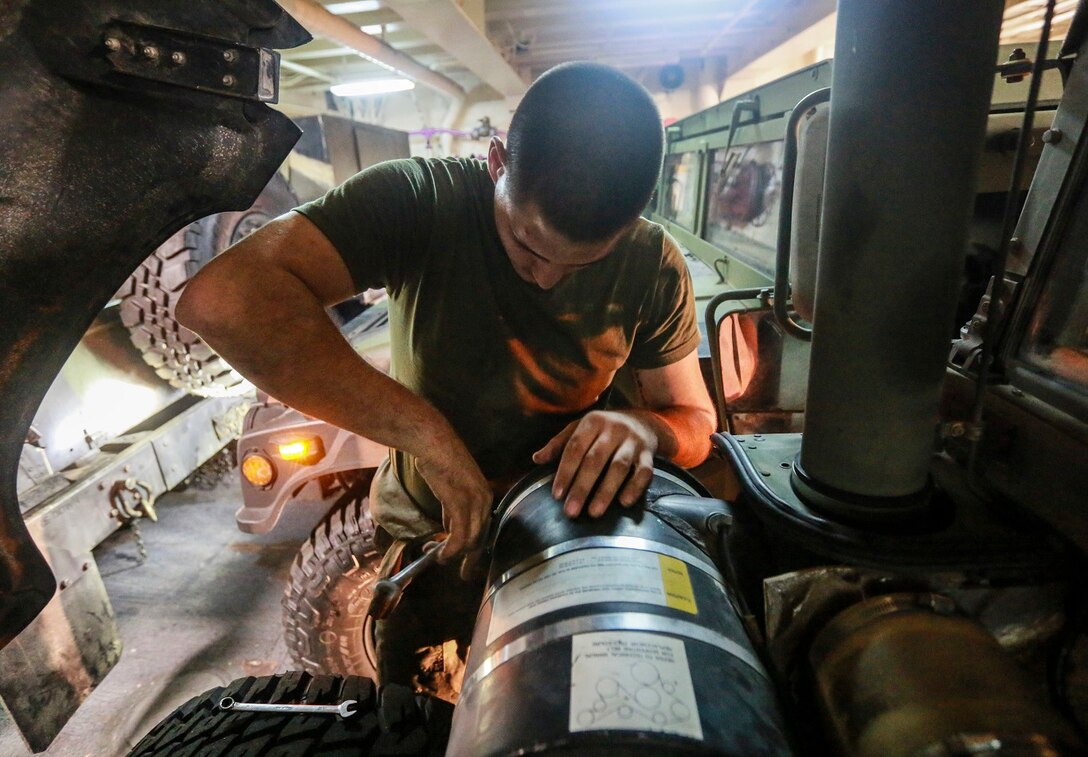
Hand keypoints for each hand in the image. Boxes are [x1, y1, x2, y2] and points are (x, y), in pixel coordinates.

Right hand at [415, 439, 491, 568]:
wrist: (434, 445)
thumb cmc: (438, 462)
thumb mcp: (450, 489)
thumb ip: (452, 510)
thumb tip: (448, 529)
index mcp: (485, 496)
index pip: (484, 529)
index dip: (475, 548)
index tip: (468, 563)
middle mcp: (485, 501)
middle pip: (481, 538)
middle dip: (471, 558)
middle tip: (463, 574)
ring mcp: (475, 503)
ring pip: (470, 540)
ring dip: (454, 554)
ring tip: (440, 558)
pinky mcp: (461, 504)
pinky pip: (459, 535)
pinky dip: (450, 549)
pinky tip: (441, 554)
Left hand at [532, 410, 656, 518]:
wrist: (642, 421)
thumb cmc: (603, 430)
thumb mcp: (579, 429)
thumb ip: (558, 445)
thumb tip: (536, 459)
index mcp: (592, 422)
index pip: (574, 448)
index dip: (565, 472)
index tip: (557, 495)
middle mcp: (614, 429)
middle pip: (595, 460)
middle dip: (582, 487)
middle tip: (571, 511)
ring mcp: (633, 441)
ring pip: (619, 467)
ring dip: (606, 491)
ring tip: (594, 512)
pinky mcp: (649, 454)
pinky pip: (644, 472)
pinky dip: (635, 488)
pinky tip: (624, 503)